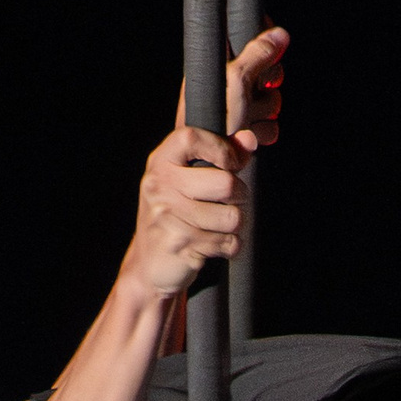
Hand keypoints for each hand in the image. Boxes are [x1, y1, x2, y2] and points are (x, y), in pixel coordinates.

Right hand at [125, 121, 250, 297]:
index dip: (222, 149)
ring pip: (231, 217)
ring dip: (236, 224)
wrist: (150, 262)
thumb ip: (219, 155)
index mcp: (161, 162)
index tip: (233, 163)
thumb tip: (250, 139)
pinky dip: (230, 246)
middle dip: (240, 195)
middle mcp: (160, 185)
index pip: (192, 138)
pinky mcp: (180, 245)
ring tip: (223, 224)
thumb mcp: (187, 179)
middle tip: (233, 201)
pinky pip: (227, 242)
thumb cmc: (175, 214)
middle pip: (225, 183)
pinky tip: (216, 243)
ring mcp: (168, 216)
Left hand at [174, 23, 287, 147]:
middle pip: (268, 71)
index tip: (265, 61)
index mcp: (222, 63)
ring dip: (265, 112)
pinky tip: (254, 133)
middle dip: (266, 88)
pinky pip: (270, 123)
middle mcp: (230, 82)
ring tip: (248, 120)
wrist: (210, 165)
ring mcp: (240, 106)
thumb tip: (280, 34)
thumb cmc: (213, 122)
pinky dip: (266, 130)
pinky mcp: (248, 128)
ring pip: (271, 99)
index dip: (265, 48)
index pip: (252, 40)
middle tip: (253, 96)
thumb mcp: (236, 81)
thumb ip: (258, 55)